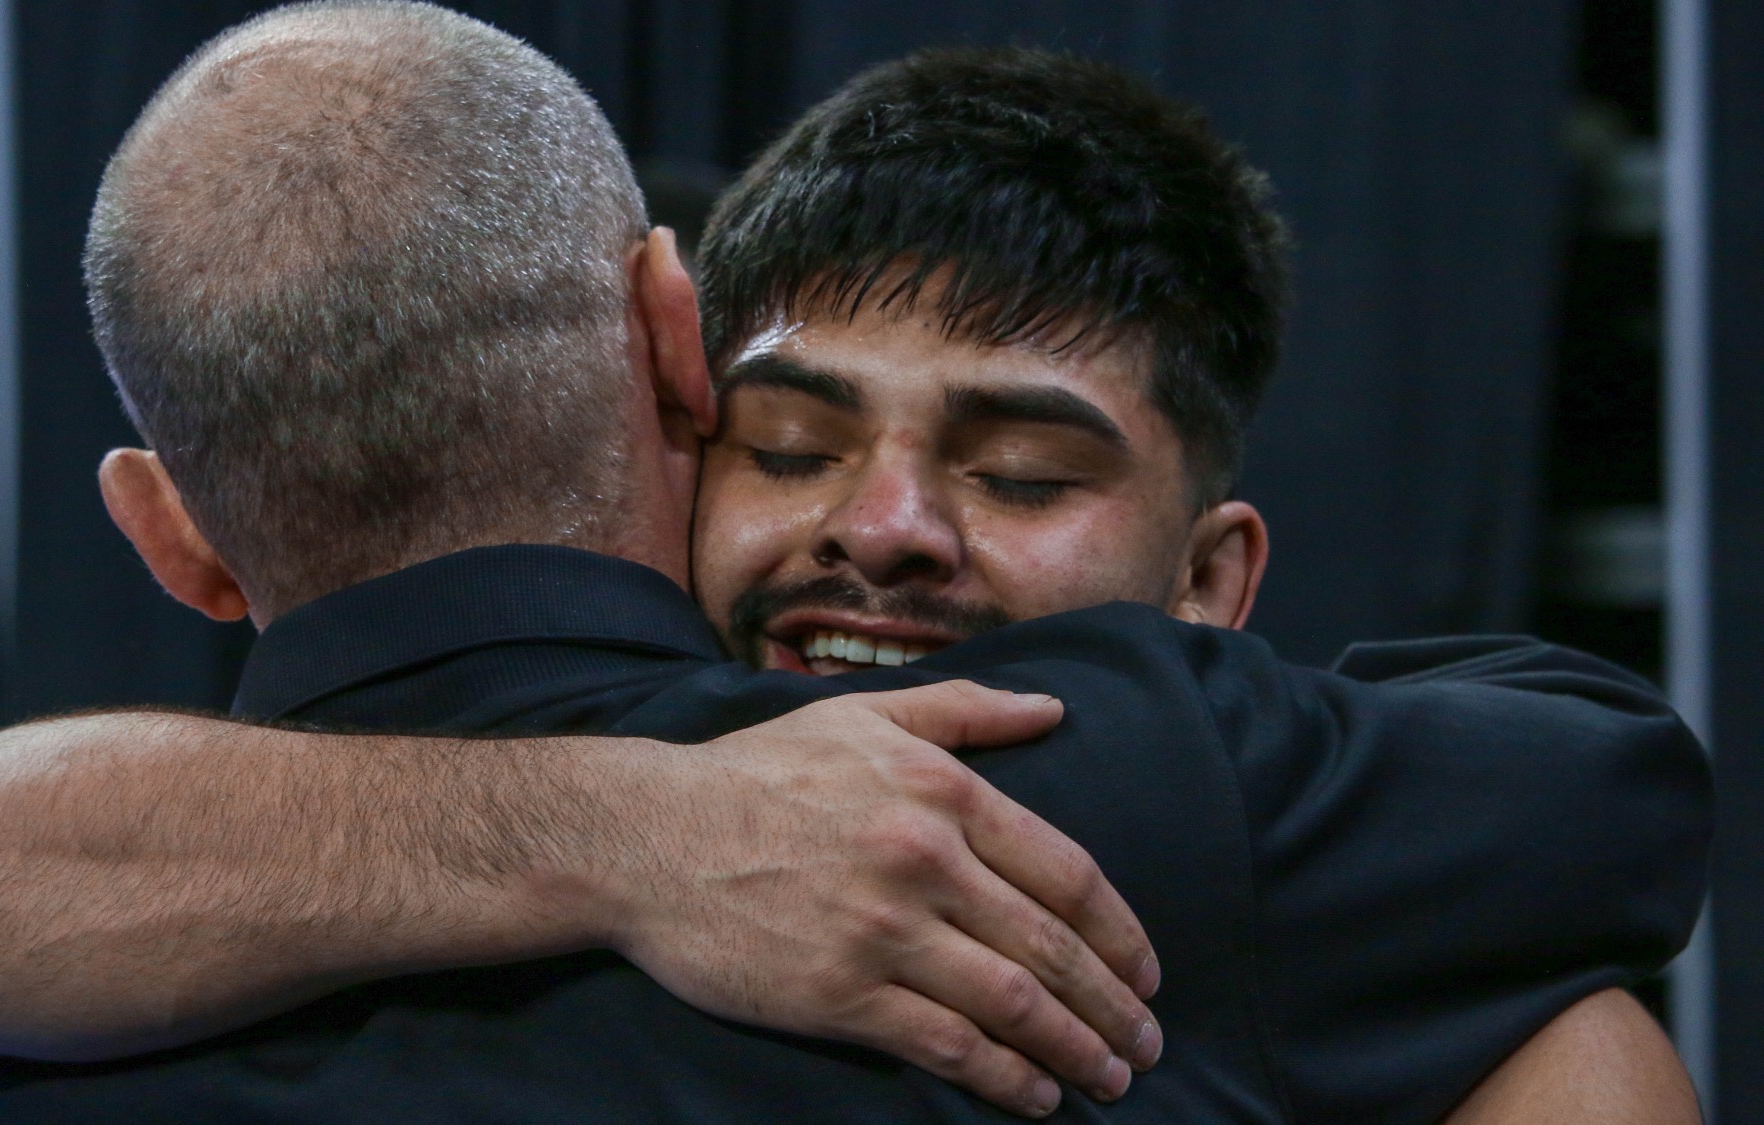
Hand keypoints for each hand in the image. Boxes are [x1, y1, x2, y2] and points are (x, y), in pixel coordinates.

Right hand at [602, 680, 1159, 1117]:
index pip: (1065, 872)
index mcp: (939, 792)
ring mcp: (882, 931)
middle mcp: (923, 860)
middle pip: (1051, 946)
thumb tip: (1053, 708)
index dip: (1120, 931)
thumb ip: (965, 712)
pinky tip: (1034, 1097)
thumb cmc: (756, 771)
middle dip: (1113, 1005)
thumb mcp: (863, 717)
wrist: (647, 836)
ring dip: (1074, 1050)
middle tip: (1145, 1042)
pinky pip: (947, 1045)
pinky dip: (1004, 1079)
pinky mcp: (839, 994)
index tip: (1147, 971)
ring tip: (1108, 1079)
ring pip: (1012, 1003)